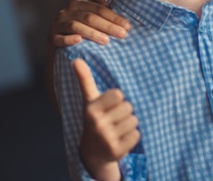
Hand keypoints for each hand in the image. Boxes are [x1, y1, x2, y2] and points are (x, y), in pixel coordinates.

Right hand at [48, 0, 130, 46]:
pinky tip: (79, 41)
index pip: (99, 8)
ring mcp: (57, 25)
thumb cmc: (84, 30)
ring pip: (75, 26)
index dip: (114, 16)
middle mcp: (66, 12)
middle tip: (122, 34)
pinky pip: (59, 38)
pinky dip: (69, 39)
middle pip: (89, 17)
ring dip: (92, 33)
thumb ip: (100, 5)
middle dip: (108, 26)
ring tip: (106, 41)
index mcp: (78, 3)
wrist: (63, 49)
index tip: (128, 26)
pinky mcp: (51, 39)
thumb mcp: (92, 16)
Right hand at [74, 59, 139, 177]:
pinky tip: (121, 139)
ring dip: (129, 124)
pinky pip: (137, 135)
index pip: (119, 94)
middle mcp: (97, 125)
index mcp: (91, 110)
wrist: (92, 152)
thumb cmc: (95, 119)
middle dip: (124, 112)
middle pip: (128, 107)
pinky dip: (133, 136)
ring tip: (117, 129)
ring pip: (134, 120)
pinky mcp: (116, 151)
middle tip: (113, 119)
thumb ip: (85, 80)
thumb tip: (76, 59)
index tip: (109, 106)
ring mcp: (106, 139)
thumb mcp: (89, 100)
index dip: (117, 99)